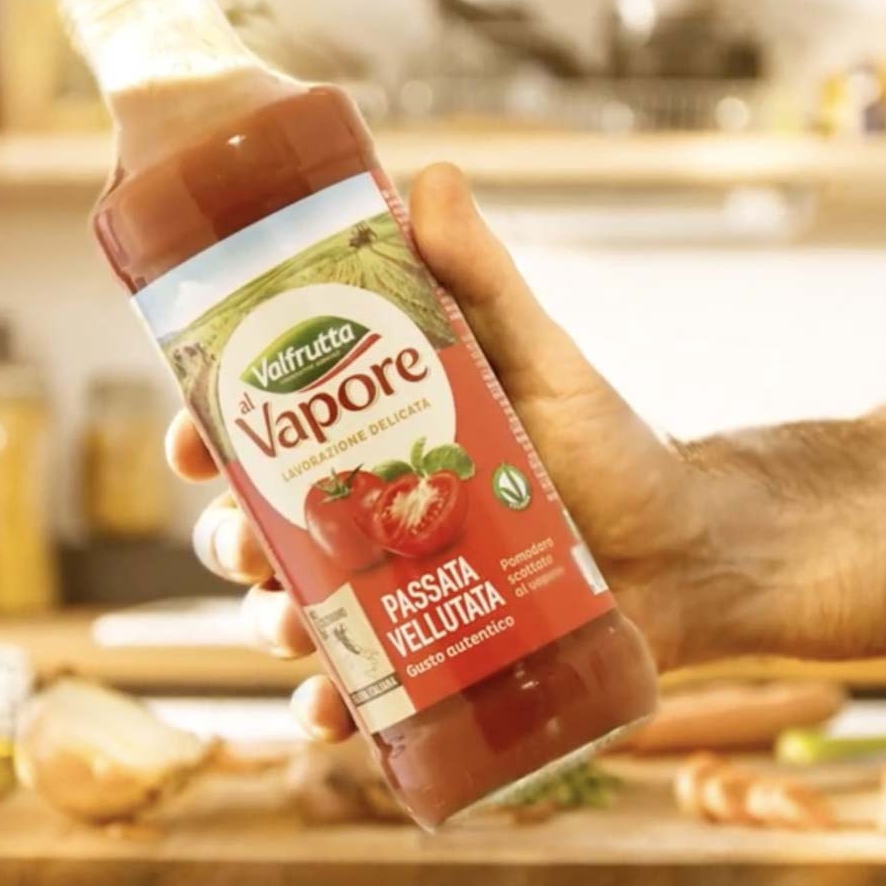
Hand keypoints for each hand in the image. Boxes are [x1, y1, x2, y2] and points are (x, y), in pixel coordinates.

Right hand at [168, 164, 704, 739]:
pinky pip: (362, 693)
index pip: (266, 431)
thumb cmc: (618, 448)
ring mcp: (398, 595)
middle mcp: (373, 516)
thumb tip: (430, 177)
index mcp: (378, 436)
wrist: (696, 555)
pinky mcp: (434, 661)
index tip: (189, 441)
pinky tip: (330, 708)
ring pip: (294, 611)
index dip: (209, 434)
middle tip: (246, 541)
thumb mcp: (545, 359)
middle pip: (260, 527)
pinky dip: (331, 706)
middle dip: (230, 536)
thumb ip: (484, 280)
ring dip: (269, 621)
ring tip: (293, 626)